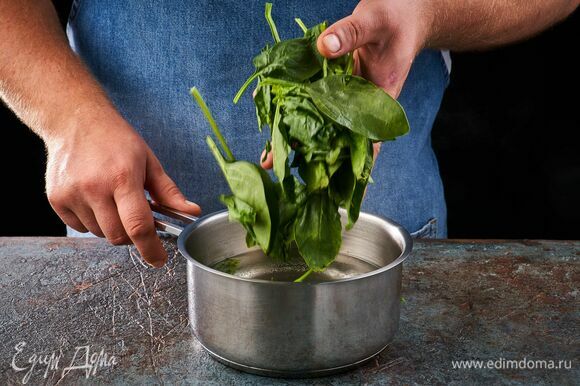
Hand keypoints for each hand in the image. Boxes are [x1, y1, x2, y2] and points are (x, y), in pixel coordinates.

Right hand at [45, 111, 200, 266]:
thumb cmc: (116, 139)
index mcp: (122, 178)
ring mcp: (72, 194)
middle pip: (118, 236)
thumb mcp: (149, 161)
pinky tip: (95, 200)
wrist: (75, 121)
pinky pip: (80, 228)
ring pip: (100, 234)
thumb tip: (191, 212)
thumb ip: (169, 192)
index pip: (138, 226)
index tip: (159, 260)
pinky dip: (93, 222)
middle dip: (133, 235)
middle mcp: (94, 188)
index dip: (151, 249)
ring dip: (112, 227)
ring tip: (113, 200)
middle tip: (136, 217)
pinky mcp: (56, 199)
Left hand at [262, 0, 425, 166]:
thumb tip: (324, 47)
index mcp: (379, 101)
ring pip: (320, 124)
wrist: (399, 13)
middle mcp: (360, 105)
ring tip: (270, 159)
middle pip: (336, 139)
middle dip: (311, 160)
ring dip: (296, 139)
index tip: (335, 192)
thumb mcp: (375, 24)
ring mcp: (344, 97)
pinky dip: (294, 111)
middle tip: (285, 176)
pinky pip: (311, 101)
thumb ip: (350, 34)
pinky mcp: (331, 85)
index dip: (351, 170)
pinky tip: (274, 121)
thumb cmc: (396, 21)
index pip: (367, 144)